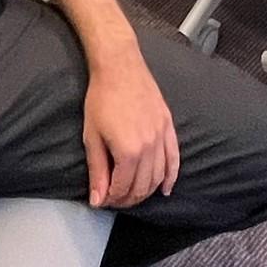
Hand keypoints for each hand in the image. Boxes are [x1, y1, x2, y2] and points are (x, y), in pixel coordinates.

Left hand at [82, 47, 178, 208]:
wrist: (119, 67)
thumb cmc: (102, 98)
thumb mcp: (92, 137)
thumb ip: (98, 171)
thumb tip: (97, 199)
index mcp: (129, 151)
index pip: (122, 188)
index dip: (111, 198)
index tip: (102, 199)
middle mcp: (150, 147)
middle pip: (142, 186)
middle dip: (127, 198)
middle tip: (114, 199)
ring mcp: (162, 136)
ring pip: (159, 176)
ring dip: (146, 191)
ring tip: (132, 194)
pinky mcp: (168, 126)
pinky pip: (174, 158)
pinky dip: (171, 176)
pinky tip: (166, 189)